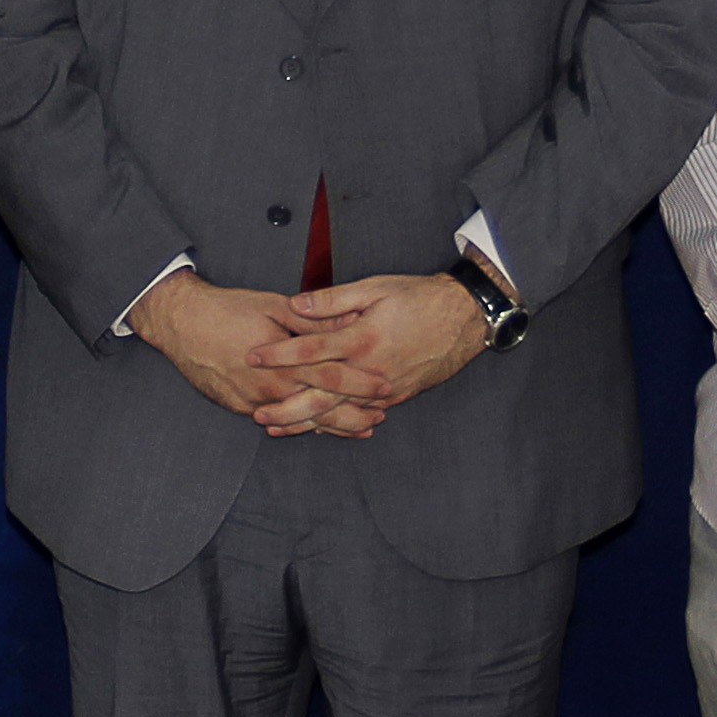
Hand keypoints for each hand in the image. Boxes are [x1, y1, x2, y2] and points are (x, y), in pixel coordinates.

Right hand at [131, 269, 363, 436]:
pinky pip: (277, 419)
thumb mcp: (275, 307)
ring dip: (331, 425)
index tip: (385, 387)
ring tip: (359, 428)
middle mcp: (270, 389)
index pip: (333, 378)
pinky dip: (301, 423)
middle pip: (321, 410)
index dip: (361, 385)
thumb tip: (349, 322)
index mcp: (283, 362)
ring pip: (300, 420)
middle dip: (354, 416)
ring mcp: (253, 402)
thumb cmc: (228, 310)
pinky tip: (319, 425)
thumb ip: (314, 321)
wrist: (182, 324)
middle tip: (380, 418)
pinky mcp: (240, 408)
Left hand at [250, 273, 491, 431]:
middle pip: (320, 394)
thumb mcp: (375, 288)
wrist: (464, 318)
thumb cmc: (418, 298)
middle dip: (286, 405)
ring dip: (306, 422)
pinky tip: (316, 428)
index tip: (252, 356)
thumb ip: (333, 299)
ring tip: (276, 427)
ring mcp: (385, 388)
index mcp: (362, 338)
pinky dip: (336, 424)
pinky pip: (360, 415)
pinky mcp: (397, 396)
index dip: (279, 354)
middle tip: (257, 412)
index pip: (311, 350)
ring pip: (339, 412)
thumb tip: (296, 304)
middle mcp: (371, 369)